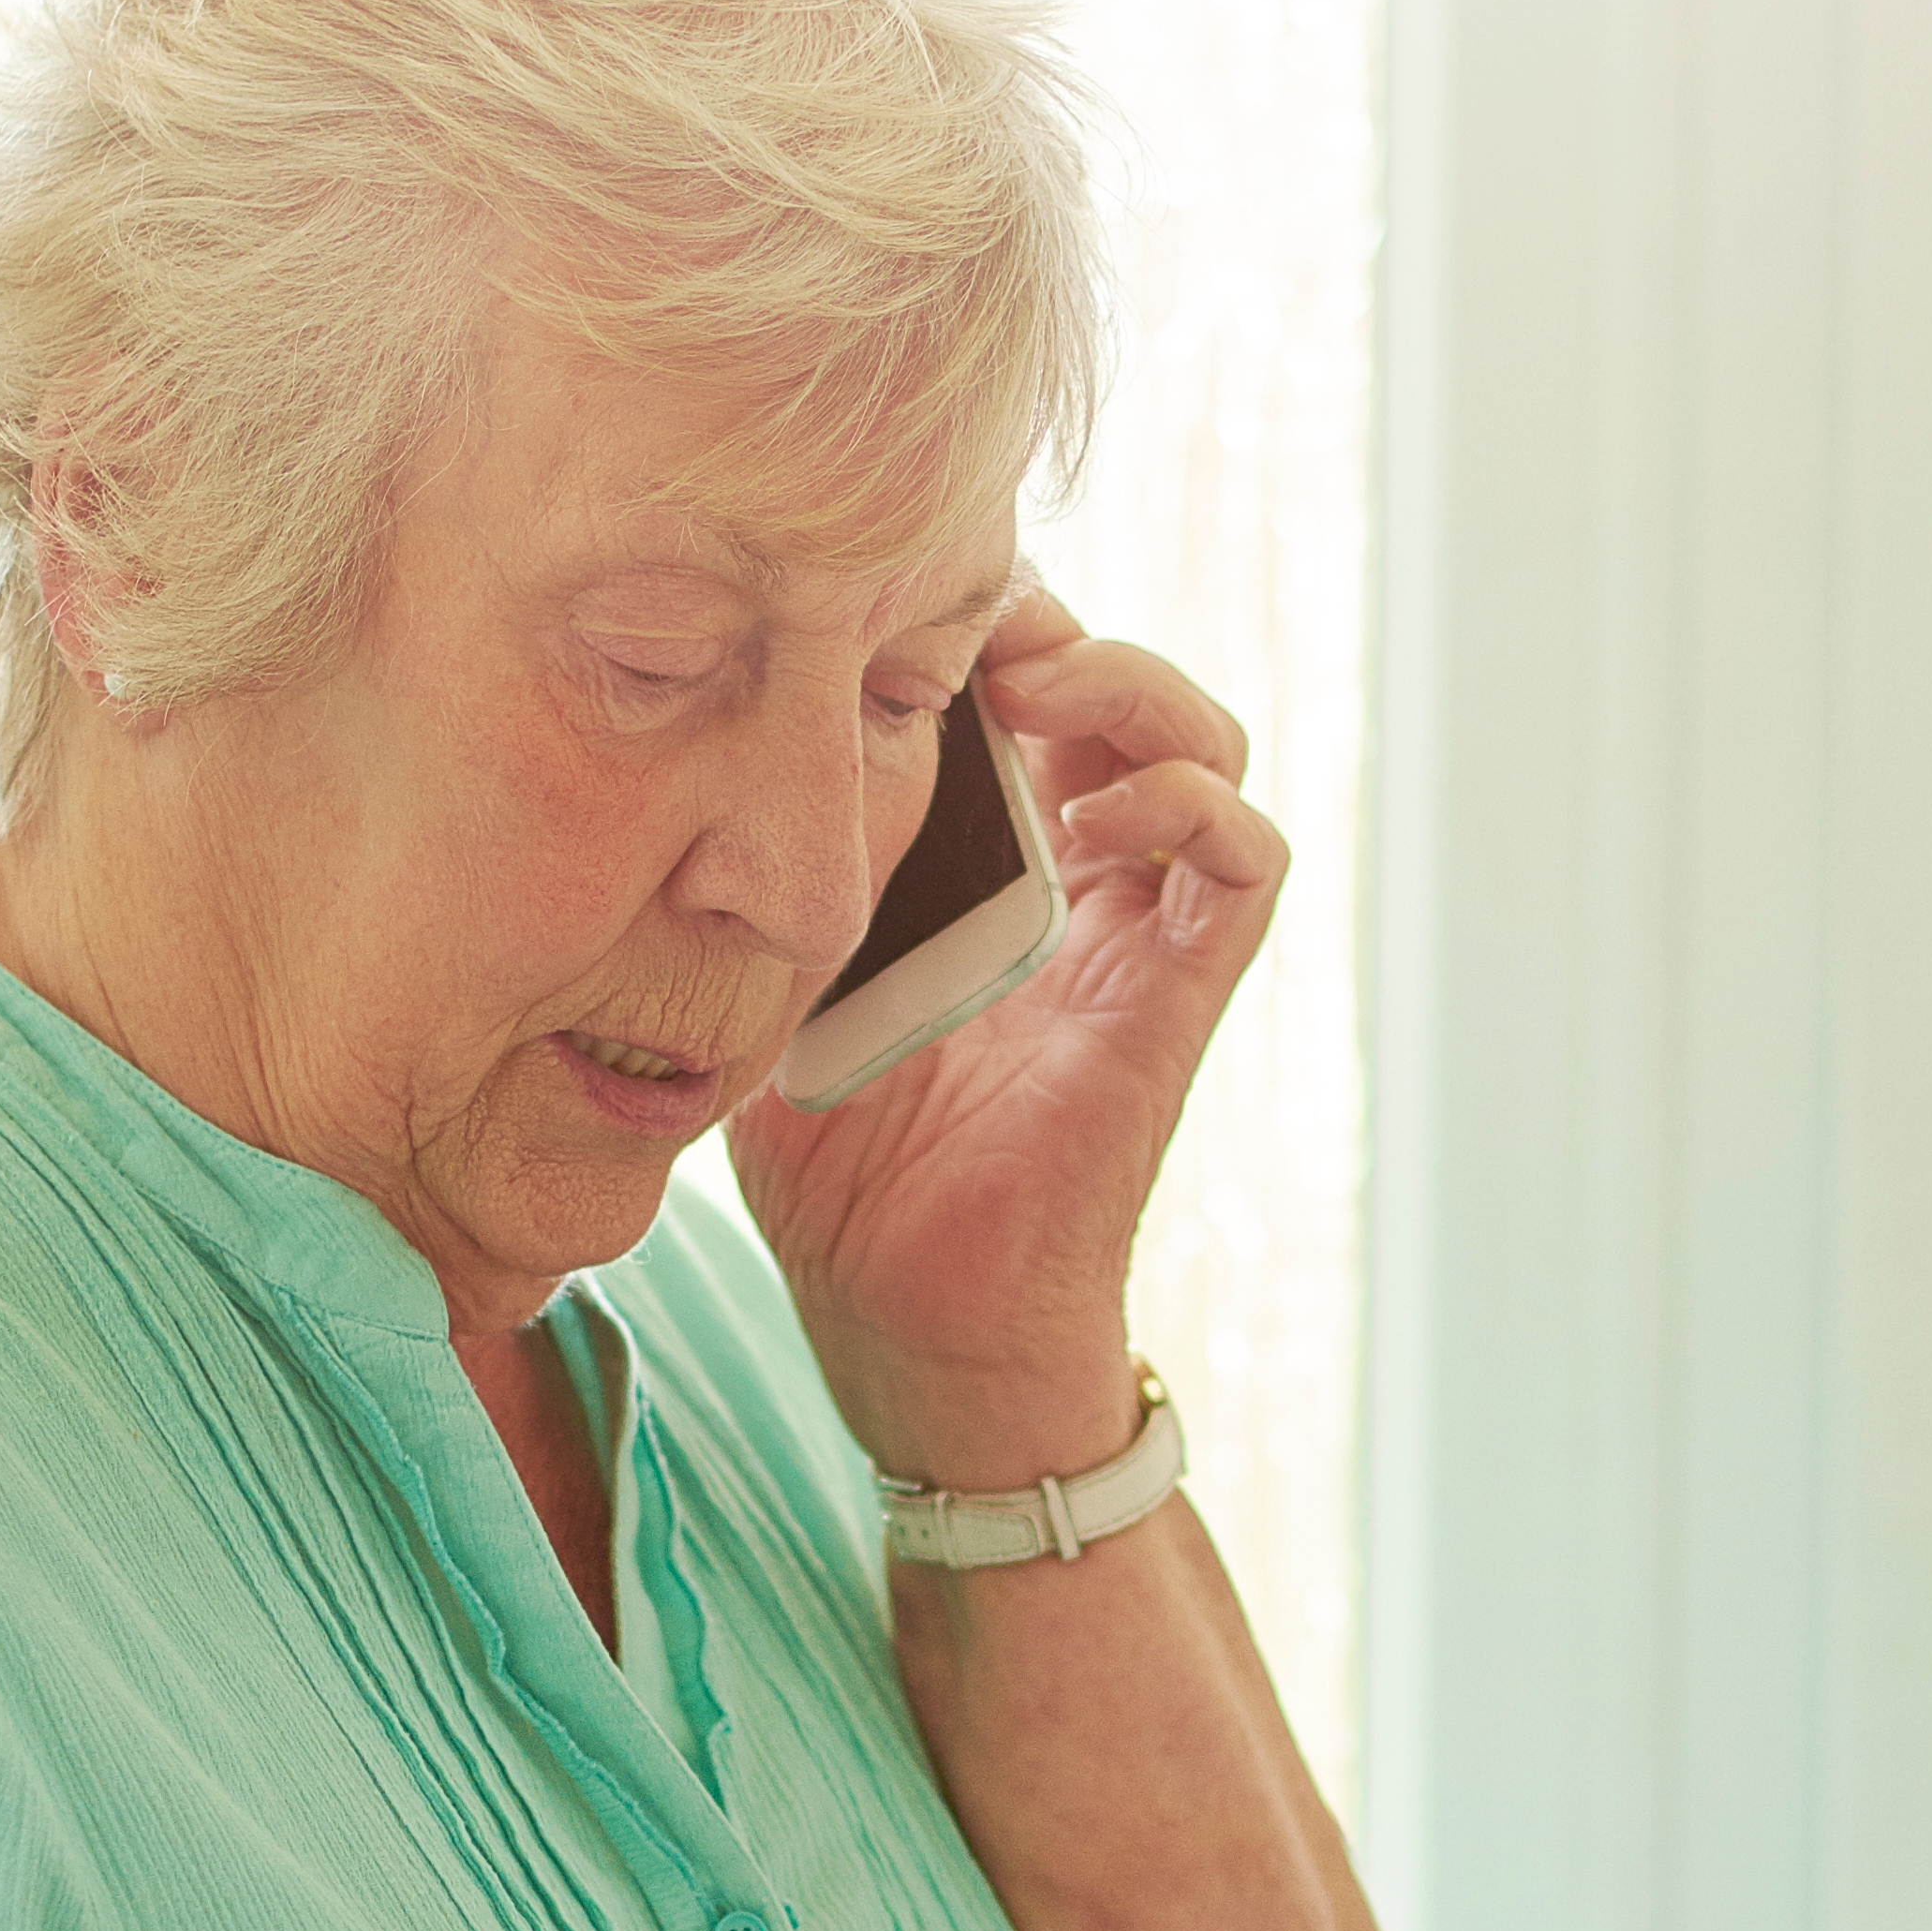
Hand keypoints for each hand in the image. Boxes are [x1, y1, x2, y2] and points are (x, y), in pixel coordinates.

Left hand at [722, 584, 1286, 1487]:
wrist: (908, 1324)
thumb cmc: (837, 1173)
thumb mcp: (771, 980)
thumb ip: (758, 879)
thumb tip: (686, 756)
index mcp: (985, 864)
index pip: (1016, 688)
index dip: (973, 621)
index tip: (885, 606)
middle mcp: (1078, 882)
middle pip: (1115, 685)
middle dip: (1052, 626)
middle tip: (970, 629)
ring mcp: (1139, 934)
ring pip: (1205, 743)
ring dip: (1133, 687)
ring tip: (1042, 690)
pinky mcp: (1178, 997)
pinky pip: (1245, 861)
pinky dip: (1190, 804)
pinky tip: (1091, 818)